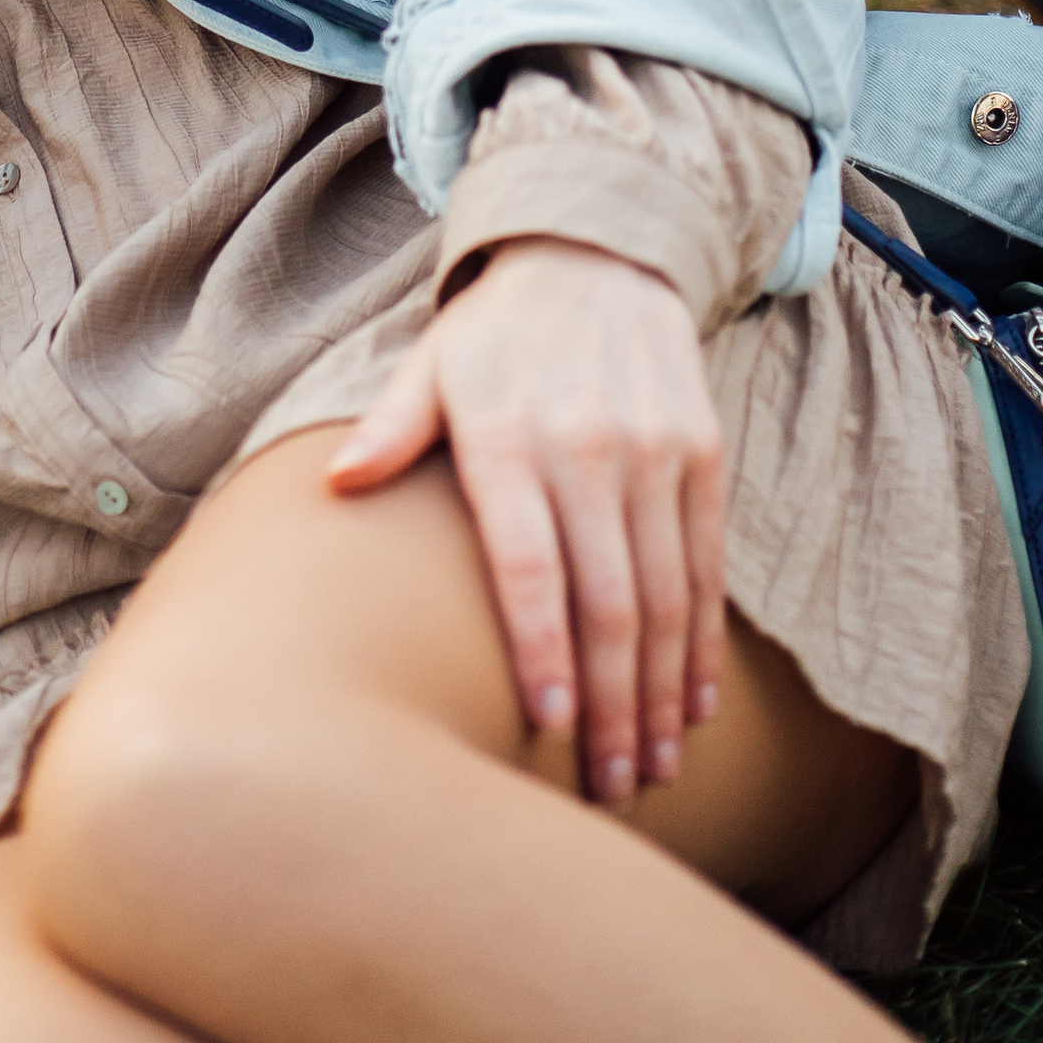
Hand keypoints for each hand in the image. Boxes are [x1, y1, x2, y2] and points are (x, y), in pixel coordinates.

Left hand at [326, 235, 726, 806]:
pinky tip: (695, 705)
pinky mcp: (701, 452)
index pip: (529, 565)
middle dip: (612, 707)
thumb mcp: (431, 365)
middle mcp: (587, 446)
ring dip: (661, 694)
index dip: (542, 651)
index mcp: (507, 435)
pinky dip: (704, 643)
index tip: (547, 730)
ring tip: (652, 772)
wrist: (596, 252)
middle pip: (608, 601)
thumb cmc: (494, 334)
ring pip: (667, 597)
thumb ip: (390, 430)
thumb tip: (335, 485)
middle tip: (610, 790)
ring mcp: (653, 450)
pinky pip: (707, 565)